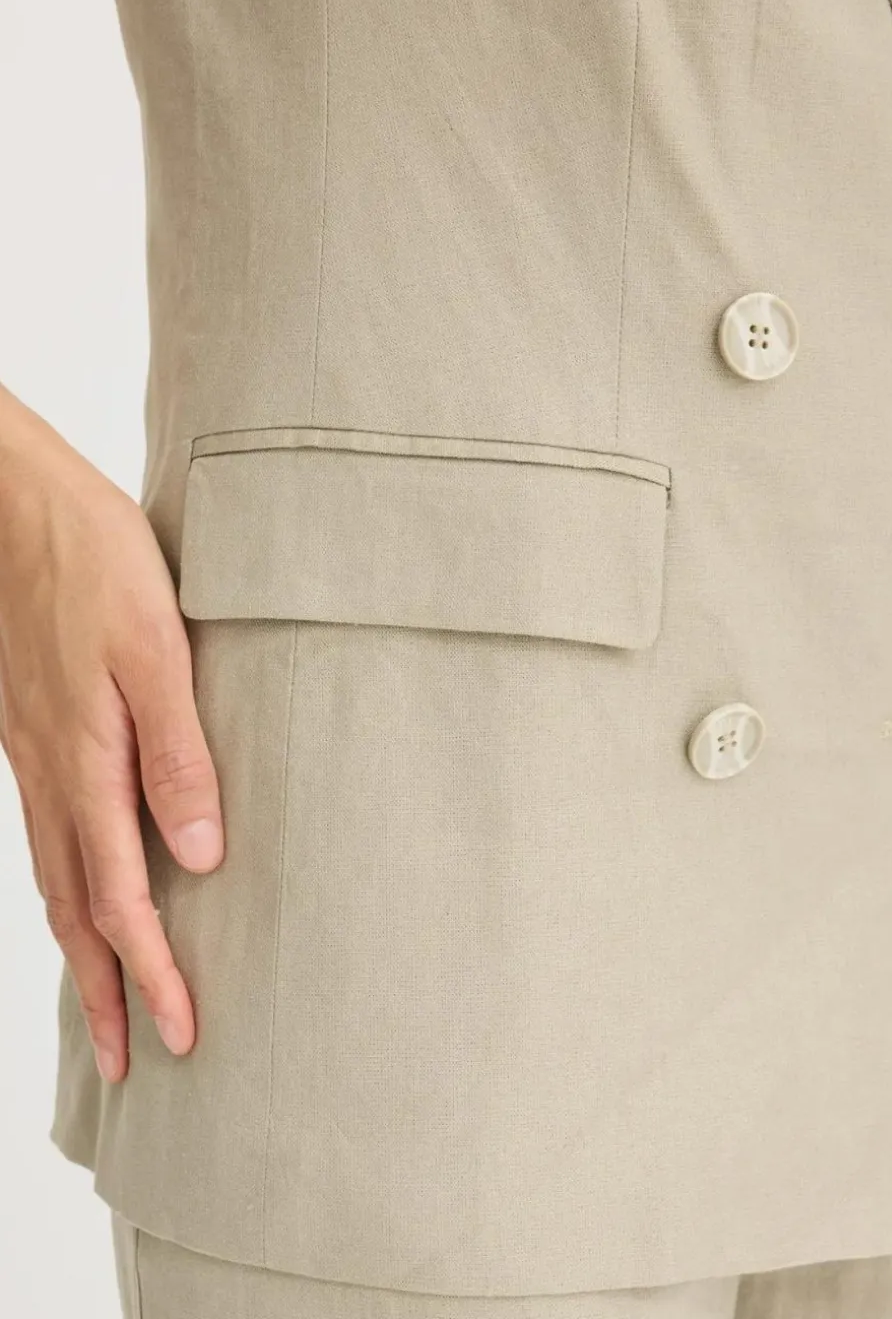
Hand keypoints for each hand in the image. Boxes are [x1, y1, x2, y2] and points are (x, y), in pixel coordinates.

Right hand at [0, 388, 221, 1082]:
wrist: (14, 505)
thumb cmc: (94, 562)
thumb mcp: (156, 650)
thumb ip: (179, 752)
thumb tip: (201, 857)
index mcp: (88, 765)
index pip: (123, 899)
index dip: (153, 973)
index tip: (182, 1035)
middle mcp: (52, 775)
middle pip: (77, 909)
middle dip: (106, 989)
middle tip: (132, 1059)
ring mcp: (34, 755)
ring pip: (55, 878)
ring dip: (81, 947)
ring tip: (104, 996)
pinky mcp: (32, 730)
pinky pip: (45, 833)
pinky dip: (62, 885)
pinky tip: (79, 884)